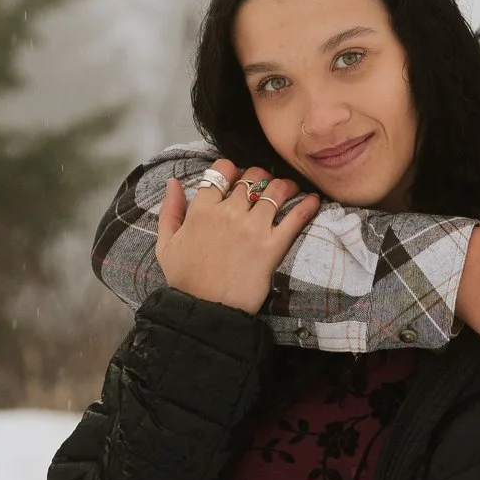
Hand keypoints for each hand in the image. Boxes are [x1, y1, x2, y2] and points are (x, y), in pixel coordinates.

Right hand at [154, 163, 319, 313]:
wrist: (205, 311)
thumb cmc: (185, 281)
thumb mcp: (166, 244)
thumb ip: (170, 210)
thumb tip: (174, 182)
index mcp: (202, 210)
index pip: (222, 169)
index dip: (232, 169)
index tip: (237, 177)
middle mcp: (229, 213)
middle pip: (253, 176)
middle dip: (261, 176)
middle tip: (265, 185)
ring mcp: (253, 228)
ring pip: (276, 189)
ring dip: (284, 186)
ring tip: (288, 190)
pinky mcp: (272, 247)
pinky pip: (295, 217)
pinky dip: (307, 205)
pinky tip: (314, 200)